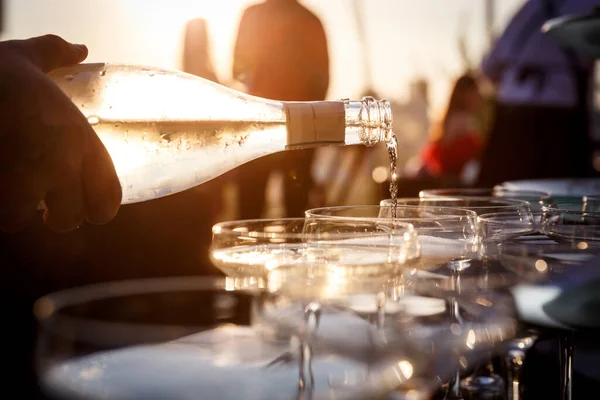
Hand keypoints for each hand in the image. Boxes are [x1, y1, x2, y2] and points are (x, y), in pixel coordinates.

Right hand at [0, 35, 121, 232]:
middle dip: (54, 214)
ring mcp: (27, 184)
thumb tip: (79, 50)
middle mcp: (62, 167)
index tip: (84, 202)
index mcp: (81, 141)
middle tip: (42, 199)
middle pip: (69, 219)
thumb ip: (55, 55)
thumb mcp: (28, 59)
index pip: (108, 198)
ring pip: (21, 218)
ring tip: (8, 184)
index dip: (96, 207)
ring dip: (13, 207)